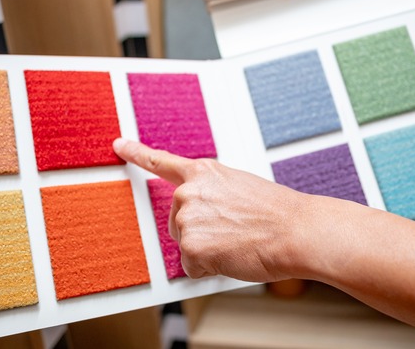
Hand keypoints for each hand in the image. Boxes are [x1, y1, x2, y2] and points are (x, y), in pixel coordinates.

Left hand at [113, 138, 306, 281]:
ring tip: (238, 240)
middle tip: (234, 230)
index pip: (162, 162)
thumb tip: (203, 216)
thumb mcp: (239, 187)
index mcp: (203, 172)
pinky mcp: (190, 246)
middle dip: (200, 232)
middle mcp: (189, 192)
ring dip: (209, 250)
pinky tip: (233, 255)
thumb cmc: (277, 213)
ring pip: (187, 246)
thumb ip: (212, 194)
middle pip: (177, 222)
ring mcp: (187, 219)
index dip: (136, 153)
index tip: (118, 146)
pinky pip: (193, 267)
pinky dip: (211, 268)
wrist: (295, 231)